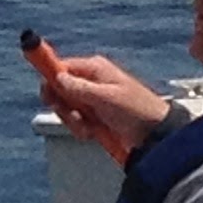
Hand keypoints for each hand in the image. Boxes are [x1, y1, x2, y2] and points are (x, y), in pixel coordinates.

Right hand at [24, 37, 170, 162]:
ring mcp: (91, 99)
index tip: (46, 93)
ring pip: (65, 108)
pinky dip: (80, 129)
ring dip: (73, 121)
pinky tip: (93, 132)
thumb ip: (80, 88)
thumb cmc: (137, 111)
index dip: (50, 79)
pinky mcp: (93, 115)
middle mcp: (90, 81)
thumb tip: (57, 77)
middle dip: (63, 106)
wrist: (156, 135)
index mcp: (94, 68)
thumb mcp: (106, 98)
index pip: (61, 67)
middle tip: (75, 116)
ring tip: (89, 127)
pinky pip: (75, 121)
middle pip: (58, 90)